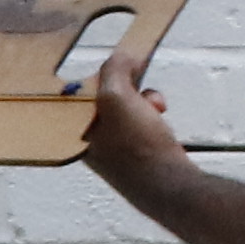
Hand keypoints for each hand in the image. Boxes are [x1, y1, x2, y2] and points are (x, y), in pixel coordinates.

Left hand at [75, 31, 186, 203]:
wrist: (170, 184)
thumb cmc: (138, 148)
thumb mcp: (116, 96)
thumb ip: (113, 70)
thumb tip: (122, 58)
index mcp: (74, 132)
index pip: (79, 91)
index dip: (103, 75)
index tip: (122, 66)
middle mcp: (90, 143)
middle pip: (105, 98)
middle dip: (129, 88)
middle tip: (140, 87)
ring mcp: (113, 151)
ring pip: (126, 108)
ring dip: (144, 100)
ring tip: (156, 107)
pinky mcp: (135, 157)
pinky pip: (140, 123)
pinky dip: (152, 116)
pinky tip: (161, 120)